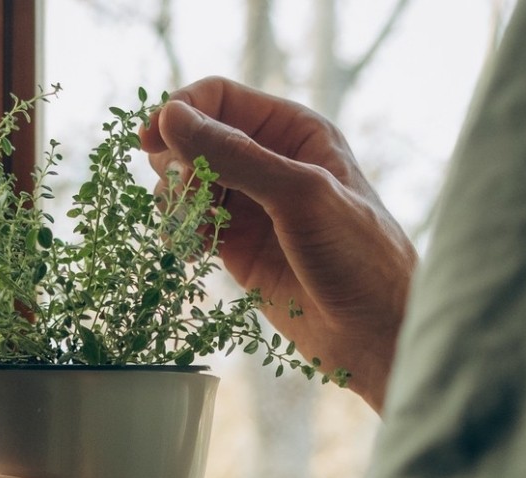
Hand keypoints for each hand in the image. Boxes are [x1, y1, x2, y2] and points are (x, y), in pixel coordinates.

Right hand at [143, 77, 415, 412]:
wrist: (375, 331)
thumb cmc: (358, 255)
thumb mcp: (298, 195)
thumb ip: (235, 156)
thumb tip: (170, 118)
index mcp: (292, 131)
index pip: (219, 99)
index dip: (180, 110)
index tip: (150, 141)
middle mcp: (269, 161)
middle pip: (194, 138)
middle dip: (177, 163)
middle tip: (185, 199)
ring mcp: (251, 206)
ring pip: (186, 184)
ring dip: (176, 203)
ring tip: (193, 232)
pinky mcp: (237, 247)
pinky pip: (190, 225)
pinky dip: (180, 234)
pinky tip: (192, 252)